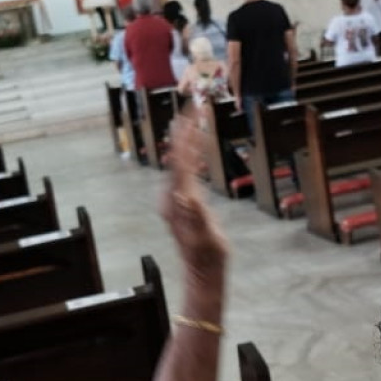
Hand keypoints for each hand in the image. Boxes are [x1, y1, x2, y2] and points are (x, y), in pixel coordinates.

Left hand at [160, 105, 227, 286]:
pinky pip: (186, 172)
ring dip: (187, 141)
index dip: (184, 137)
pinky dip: (191, 157)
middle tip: (189, 108)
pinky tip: (196, 151)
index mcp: (177, 200)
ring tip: (192, 121)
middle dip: (183, 132)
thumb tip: (186, 197)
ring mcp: (177, 200)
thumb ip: (195, 217)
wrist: (203, 271)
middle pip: (177, 157)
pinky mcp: (183, 203)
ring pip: (180, 163)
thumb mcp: (204, 237)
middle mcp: (173, 197)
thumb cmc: (207, 256)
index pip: (179, 161)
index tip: (187, 116)